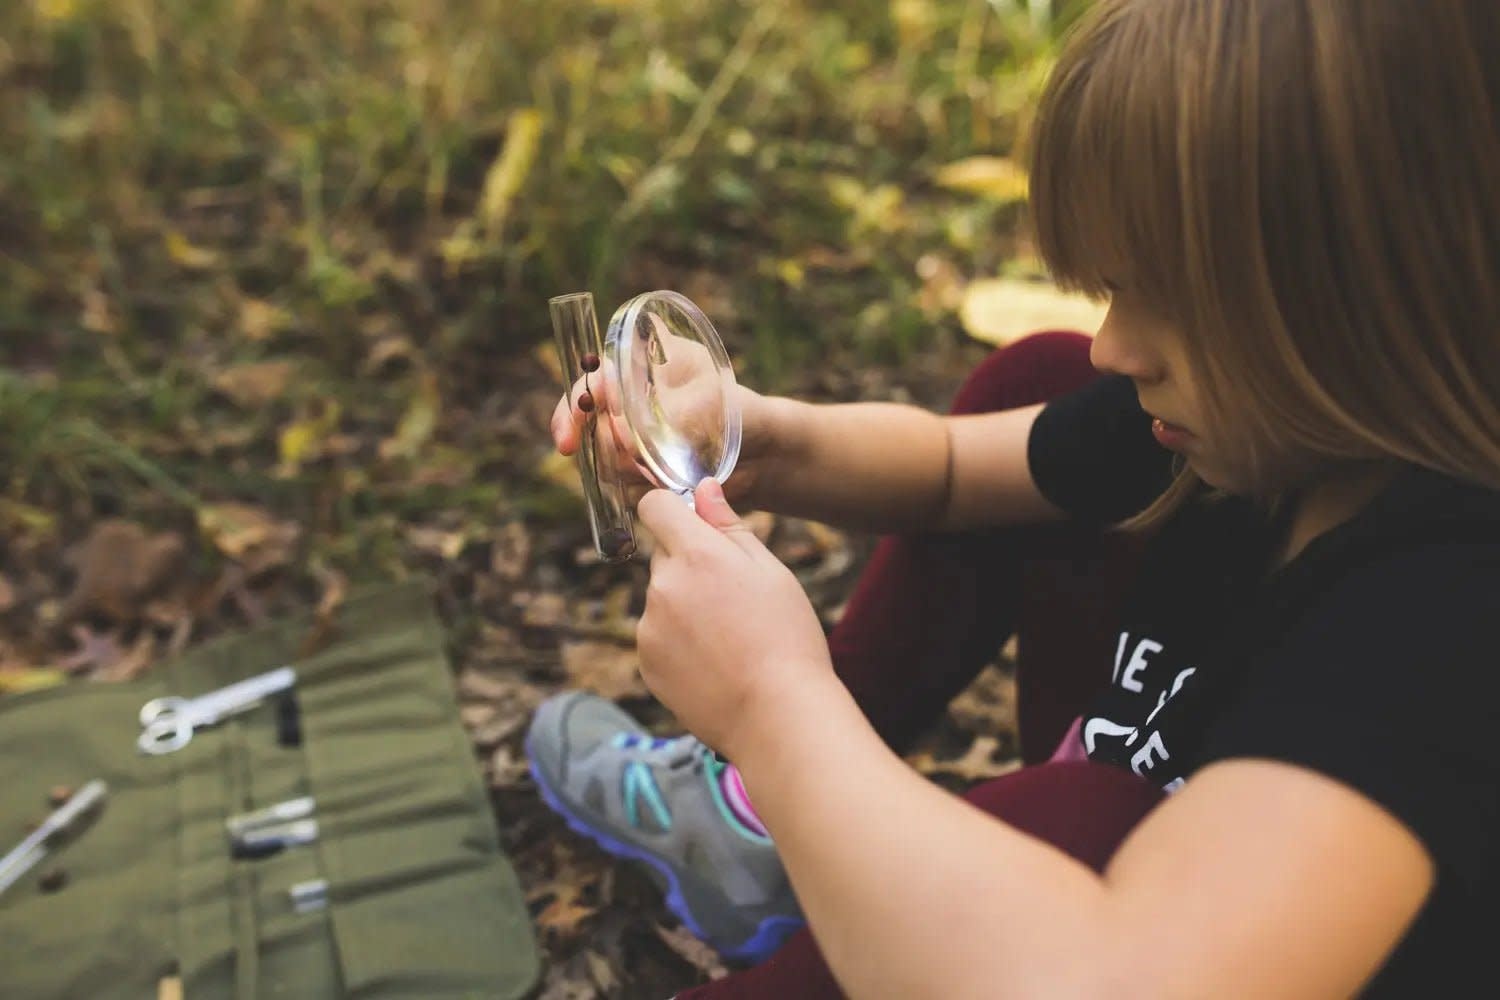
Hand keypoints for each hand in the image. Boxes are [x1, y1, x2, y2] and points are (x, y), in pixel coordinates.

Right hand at [549, 333, 777, 508]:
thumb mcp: (707, 401)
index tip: (570, 437)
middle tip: (618, 461)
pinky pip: (623, 488)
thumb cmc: (741, 412)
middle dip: (595, 446)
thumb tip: (623, 435)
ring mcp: (634, 440)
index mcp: (640, 368)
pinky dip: (640, 490)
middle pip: (585, 425)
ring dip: (624, 470)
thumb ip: (665, 415)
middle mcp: (630, 403)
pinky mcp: (643, 472)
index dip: (572, 409)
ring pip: (602, 460)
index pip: (590, 383)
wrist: (764, 455)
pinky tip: (666, 484)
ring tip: (663, 469)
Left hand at [634, 478, 833, 757]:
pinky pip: (657, 637)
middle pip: (664, 556)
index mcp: (696, 554)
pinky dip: (678, 643)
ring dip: (685, 607)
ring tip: (730, 640)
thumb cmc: (786, 639)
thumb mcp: (771, 572)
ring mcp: (650, 627)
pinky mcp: (646, 662)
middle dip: (690, 565)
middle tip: (734, 599)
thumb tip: (703, 490)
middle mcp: (663, 585)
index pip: (655, 506)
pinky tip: (715, 663)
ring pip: (662, 599)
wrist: (776, 714)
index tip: (692, 524)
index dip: (672, 509)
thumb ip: (730, 527)